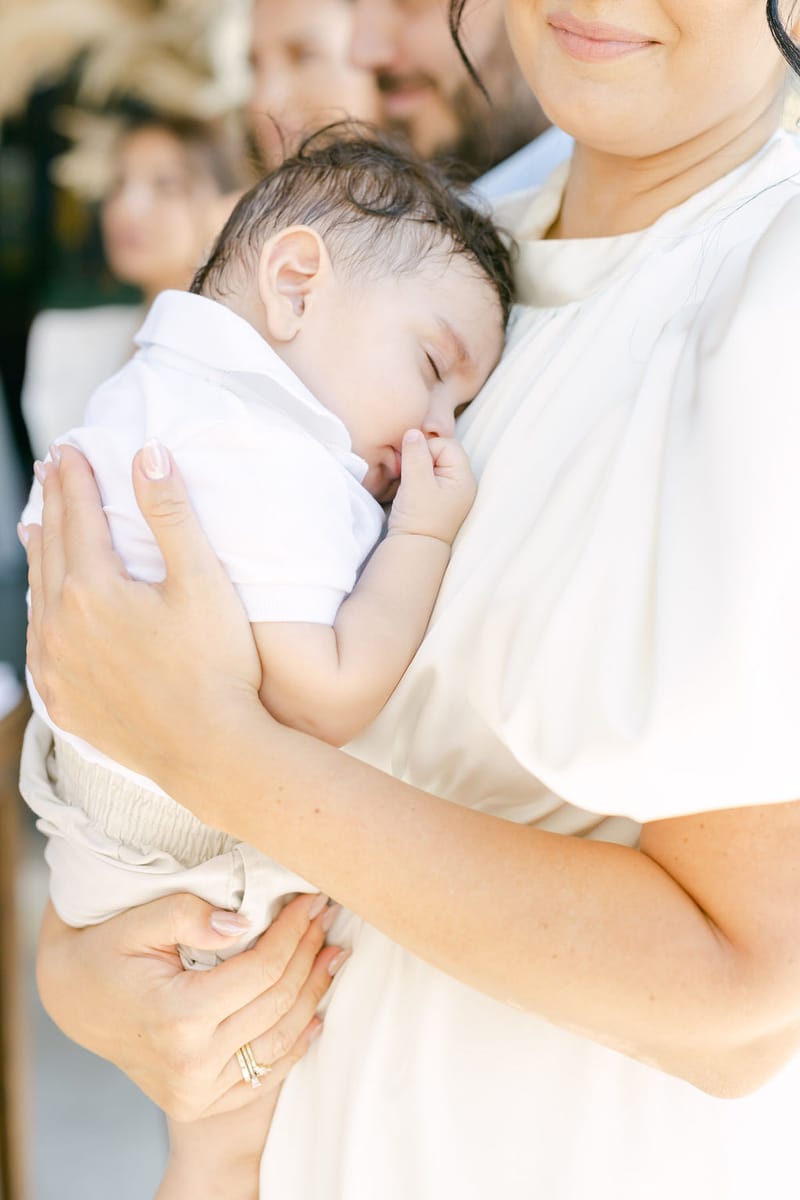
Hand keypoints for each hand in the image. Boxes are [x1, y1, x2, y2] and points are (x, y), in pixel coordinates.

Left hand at [20, 441, 264, 787]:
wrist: (208, 752)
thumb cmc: (216, 666)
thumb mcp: (202, 583)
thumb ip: (172, 516)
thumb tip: (149, 455)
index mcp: (93, 589)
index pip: (77, 516)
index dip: (75, 479)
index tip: (70, 449)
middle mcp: (59, 625)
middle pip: (51, 548)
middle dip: (53, 504)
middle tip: (51, 470)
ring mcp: (54, 666)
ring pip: (37, 594)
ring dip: (40, 553)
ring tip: (36, 525)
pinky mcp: (61, 699)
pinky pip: (38, 641)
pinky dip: (39, 609)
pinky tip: (44, 604)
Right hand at [36, 891, 345, 1120]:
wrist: (73, 1000)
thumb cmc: (107, 950)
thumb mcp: (140, 920)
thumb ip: (190, 914)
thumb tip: (245, 922)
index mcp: (177, 1016)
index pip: (261, 969)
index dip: (294, 932)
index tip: (312, 900)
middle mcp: (190, 1064)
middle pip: (277, 1002)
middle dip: (309, 954)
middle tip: (327, 918)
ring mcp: (197, 1091)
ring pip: (280, 1040)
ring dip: (314, 994)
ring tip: (332, 956)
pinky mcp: (201, 1102)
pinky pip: (264, 1075)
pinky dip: (296, 1043)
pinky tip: (316, 1011)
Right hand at [388, 430, 476, 542]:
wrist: (413, 549)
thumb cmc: (417, 518)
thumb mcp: (415, 482)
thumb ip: (415, 454)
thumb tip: (413, 431)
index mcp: (463, 478)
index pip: (446, 445)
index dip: (426, 449)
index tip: (411, 466)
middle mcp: (462, 483)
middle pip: (440, 452)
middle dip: (421, 457)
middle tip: (408, 473)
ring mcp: (451, 491)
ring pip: (433, 463)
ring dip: (417, 467)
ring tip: (408, 484)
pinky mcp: (439, 497)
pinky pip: (429, 475)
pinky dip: (417, 477)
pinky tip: (409, 489)